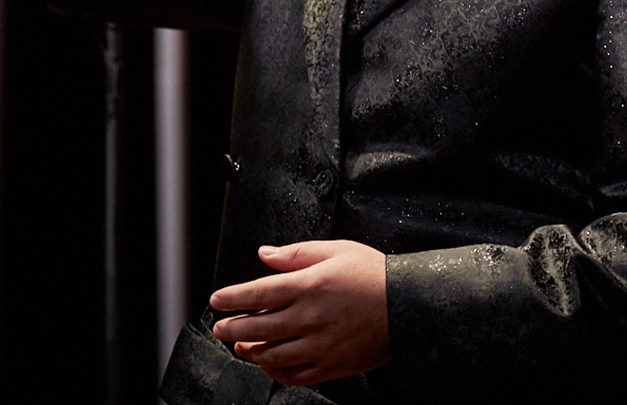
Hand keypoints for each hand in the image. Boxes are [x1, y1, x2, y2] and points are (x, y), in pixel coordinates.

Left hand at [209, 240, 389, 385]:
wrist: (410, 304)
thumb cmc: (374, 274)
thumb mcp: (338, 251)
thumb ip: (297, 254)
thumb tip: (264, 254)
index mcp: (311, 285)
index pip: (258, 292)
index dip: (232, 297)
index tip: (217, 300)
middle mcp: (311, 317)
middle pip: (257, 326)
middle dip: (231, 327)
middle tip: (220, 327)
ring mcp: (320, 344)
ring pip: (270, 354)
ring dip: (249, 350)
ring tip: (241, 344)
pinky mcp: (331, 365)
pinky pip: (293, 374)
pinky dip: (274, 370)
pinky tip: (268, 363)